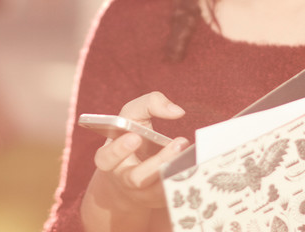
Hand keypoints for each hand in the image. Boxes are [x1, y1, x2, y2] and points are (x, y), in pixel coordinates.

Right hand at [81, 91, 189, 231]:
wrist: (130, 175)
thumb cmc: (132, 136)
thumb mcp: (132, 116)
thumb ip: (149, 104)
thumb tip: (176, 111)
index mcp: (110, 159)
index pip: (106, 158)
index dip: (118, 150)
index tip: (135, 136)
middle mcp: (124, 180)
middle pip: (136, 178)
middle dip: (156, 162)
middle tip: (178, 143)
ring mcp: (143, 194)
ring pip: (158, 191)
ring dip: (178, 172)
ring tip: (191, 154)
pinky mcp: (161, 201)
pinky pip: (174, 195)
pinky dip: (186, 181)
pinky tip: (198, 167)